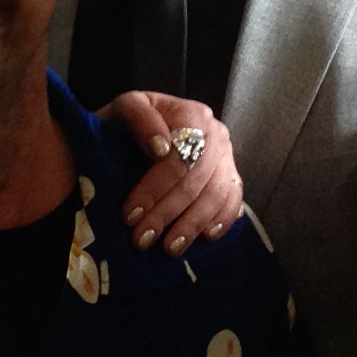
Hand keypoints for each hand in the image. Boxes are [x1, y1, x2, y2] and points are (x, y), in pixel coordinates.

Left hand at [100, 91, 243, 254]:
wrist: (134, 127)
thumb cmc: (127, 122)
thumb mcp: (123, 109)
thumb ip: (138, 116)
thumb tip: (161, 147)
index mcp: (189, 113)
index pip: (179, 155)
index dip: (155, 187)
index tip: (130, 215)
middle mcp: (214, 132)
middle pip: (197, 178)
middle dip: (168, 211)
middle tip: (142, 238)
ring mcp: (226, 154)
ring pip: (217, 193)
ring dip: (192, 224)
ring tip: (169, 247)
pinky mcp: (230, 174)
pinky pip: (233, 199)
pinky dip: (221, 220)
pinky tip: (204, 237)